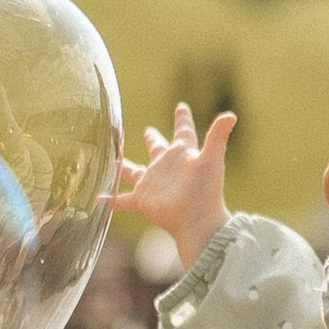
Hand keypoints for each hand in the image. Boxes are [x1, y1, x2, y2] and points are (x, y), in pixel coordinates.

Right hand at [122, 101, 236, 269]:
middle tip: (148, 131)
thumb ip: (217, 136)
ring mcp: (152, 184)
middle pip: (158, 150)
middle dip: (153, 140)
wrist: (197, 222)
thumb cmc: (206, 191)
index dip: (182, 120)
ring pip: (134, 172)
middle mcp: (166, 168)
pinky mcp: (142, 201)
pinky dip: (110, 200)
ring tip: (114, 159)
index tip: (181, 107)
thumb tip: (231, 115)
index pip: (183, 132)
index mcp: (183, 154)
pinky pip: (121, 200)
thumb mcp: (211, 159)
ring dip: (124, 167)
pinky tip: (97, 198)